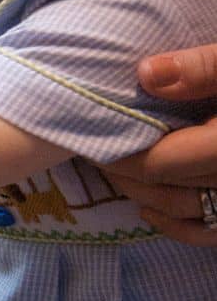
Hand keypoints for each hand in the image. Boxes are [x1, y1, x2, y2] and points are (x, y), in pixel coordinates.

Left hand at [100, 44, 216, 245]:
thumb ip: (205, 68)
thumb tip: (144, 75)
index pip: (163, 164)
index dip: (122, 153)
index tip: (95, 132)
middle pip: (171, 189)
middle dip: (127, 171)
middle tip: (95, 149)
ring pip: (191, 215)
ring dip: (147, 197)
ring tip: (115, 172)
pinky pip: (216, 232)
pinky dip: (182, 226)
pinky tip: (152, 211)